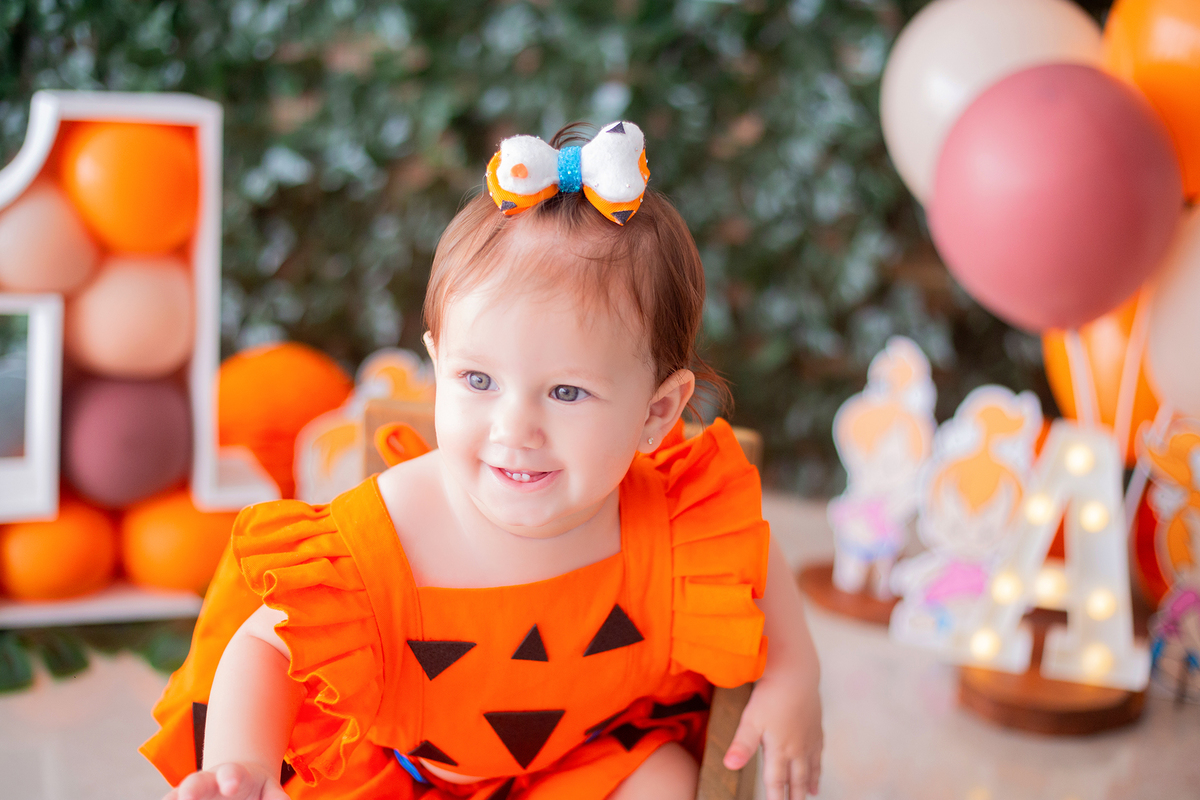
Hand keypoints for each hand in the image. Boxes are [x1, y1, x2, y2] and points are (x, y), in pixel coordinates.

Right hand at [164, 763, 289, 799]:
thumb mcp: (269, 788)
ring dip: (172, 798)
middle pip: (197, 782)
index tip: (230, 785)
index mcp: (233, 775)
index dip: (231, 778)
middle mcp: (207, 783)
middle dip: (192, 788)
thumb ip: (275, 796)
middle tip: (187, 796)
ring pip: (175, 795)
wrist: (233, 781)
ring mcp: (190, 795)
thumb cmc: (254, 788)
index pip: (233, 773)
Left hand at [723, 674, 822, 798]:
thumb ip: (742, 744)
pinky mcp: (816, 726)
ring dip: (809, 782)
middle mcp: (797, 748)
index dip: (776, 798)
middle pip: (796, 779)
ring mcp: (809, 738)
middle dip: (795, 796)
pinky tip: (817, 764)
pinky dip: (818, 763)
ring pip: (810, 767)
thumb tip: (729, 765)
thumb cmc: (771, 695)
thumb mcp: (751, 719)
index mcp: (780, 750)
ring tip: (812, 793)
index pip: (777, 782)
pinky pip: (818, 751)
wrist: (796, 672)